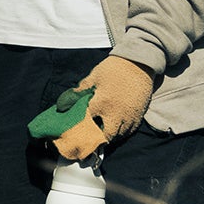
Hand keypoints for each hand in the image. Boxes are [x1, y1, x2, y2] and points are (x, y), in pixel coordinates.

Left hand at [31, 55, 156, 159]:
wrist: (139, 63)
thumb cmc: (113, 69)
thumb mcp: (93, 77)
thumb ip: (79, 92)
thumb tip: (63, 104)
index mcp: (101, 103)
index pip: (88, 123)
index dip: (81, 130)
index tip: (74, 135)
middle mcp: (115, 113)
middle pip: (105, 136)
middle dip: (97, 140)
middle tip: (90, 139)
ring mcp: (129, 115)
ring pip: (119, 136)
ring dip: (110, 138)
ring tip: (101, 137)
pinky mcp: (139, 115)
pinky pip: (130, 131)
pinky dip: (122, 134)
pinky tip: (115, 132)